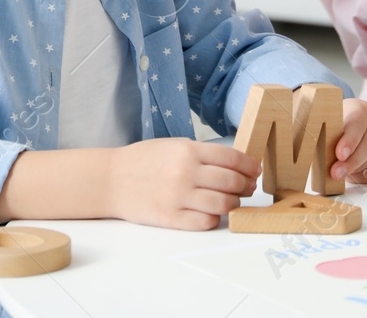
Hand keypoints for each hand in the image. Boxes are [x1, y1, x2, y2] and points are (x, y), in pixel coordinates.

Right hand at [105, 138, 260, 230]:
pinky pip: (205, 222)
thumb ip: (203, 154)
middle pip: (232, 182)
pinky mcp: (170, 218)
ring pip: (223, 204)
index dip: (250, 166)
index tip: (255, 170)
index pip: (233, 158)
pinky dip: (215, 219)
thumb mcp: (174, 145)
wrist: (111, 180)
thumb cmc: (144, 161)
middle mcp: (185, 173)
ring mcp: (178, 197)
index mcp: (188, 150)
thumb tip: (236, 164)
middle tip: (247, 188)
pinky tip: (212, 213)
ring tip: (232, 201)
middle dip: (246, 186)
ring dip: (234, 204)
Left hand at [330, 97, 366, 183]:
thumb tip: (312, 149)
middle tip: (336, 173)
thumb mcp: (328, 122)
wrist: (346, 122)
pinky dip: (362, 176)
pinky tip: (350, 174)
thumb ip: (324, 133)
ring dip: (354, 170)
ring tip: (337, 173)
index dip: (349, 141)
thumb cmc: (334, 124)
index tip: (339, 154)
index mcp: (360, 110)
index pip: (357, 125)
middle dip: (351, 162)